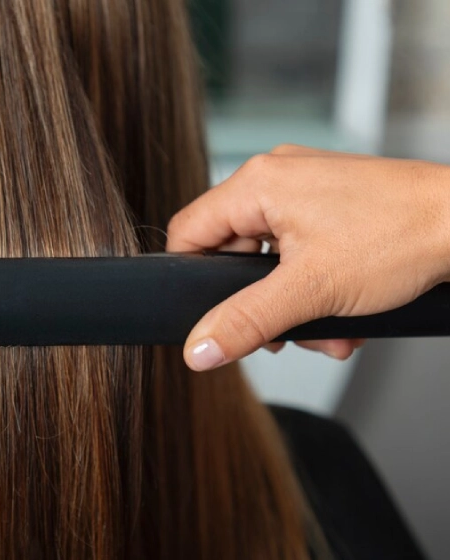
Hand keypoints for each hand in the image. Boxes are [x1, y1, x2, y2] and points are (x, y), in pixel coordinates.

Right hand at [166, 145, 449, 370]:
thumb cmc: (403, 235)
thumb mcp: (310, 291)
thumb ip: (244, 322)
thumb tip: (198, 349)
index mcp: (257, 183)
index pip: (189, 232)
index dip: (191, 279)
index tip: (208, 316)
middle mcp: (277, 177)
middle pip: (231, 251)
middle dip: (256, 303)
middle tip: (279, 333)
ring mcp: (307, 188)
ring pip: (269, 257)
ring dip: (290, 303)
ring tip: (325, 329)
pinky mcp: (332, 202)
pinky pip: (299, 250)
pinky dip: (314, 286)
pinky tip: (342, 313)